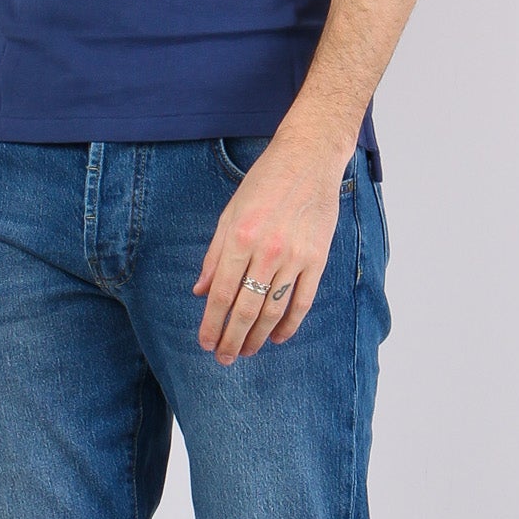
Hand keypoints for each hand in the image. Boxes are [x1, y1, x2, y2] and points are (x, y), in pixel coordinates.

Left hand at [194, 135, 350, 362]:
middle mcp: (267, 250)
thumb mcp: (229, 214)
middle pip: (247, 309)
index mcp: (240, 237)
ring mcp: (295, 256)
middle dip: (232, 338)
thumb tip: (200, 291)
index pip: (222, 294)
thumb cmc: (263, 184)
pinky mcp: (317, 258)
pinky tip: (278, 337)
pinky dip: (290, 323)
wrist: (308, 160)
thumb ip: (215, 255)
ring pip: (274, 310)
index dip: (212, 323)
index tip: (205, 343)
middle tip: (223, 358)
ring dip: (258, 337)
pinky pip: (303, 300)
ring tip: (246, 352)